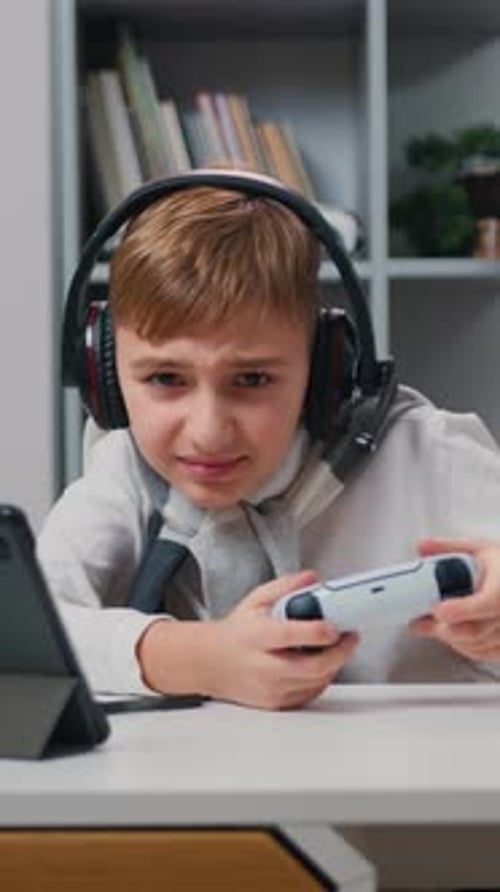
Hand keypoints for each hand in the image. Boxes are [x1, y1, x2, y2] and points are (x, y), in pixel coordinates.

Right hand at [199, 570, 358, 709]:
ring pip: (315, 682)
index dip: (318, 631)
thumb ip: (285, 587)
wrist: (211, 663)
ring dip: (335, 664)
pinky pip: (310, 694)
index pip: (291, 636)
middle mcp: (264, 666)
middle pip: (312, 667)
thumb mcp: (256, 600)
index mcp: (257, 637)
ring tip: (338, 646)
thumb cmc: (236, 633)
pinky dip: (323, 678)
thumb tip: (311, 579)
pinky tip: (324, 664)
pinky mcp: (276, 703)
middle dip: (339, 652)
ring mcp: (270, 688)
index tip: (336, 625)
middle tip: (351, 637)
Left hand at [410, 537, 499, 661]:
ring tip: (431, 624)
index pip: (487, 603)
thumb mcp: (482, 549)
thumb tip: (422, 547)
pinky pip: (481, 653)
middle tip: (421, 620)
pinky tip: (451, 634)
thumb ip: (450, 547)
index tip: (438, 609)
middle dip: (443, 628)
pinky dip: (462, 646)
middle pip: (474, 631)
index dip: (461, 610)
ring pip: (475, 645)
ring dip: (449, 637)